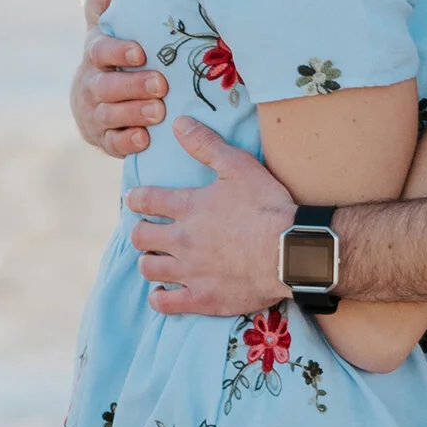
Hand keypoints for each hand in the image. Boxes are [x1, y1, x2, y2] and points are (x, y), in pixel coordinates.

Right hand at [71, 0, 166, 158]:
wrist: (90, 98)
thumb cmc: (109, 53)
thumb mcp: (105, 22)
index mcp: (95, 54)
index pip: (101, 51)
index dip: (118, 52)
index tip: (140, 51)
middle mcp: (90, 84)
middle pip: (106, 87)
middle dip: (133, 86)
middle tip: (161, 85)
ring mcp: (94, 114)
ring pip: (110, 116)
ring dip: (135, 113)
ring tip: (159, 111)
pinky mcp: (103, 138)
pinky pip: (112, 144)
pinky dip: (127, 142)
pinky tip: (145, 139)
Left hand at [129, 119, 296, 315]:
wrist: (291, 251)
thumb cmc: (267, 206)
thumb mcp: (239, 166)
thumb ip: (206, 145)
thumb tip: (178, 123)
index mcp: (188, 207)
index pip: (145, 201)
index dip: (136, 199)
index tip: (136, 200)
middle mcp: (181, 239)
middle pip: (140, 237)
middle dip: (140, 232)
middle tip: (148, 231)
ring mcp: (189, 271)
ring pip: (148, 269)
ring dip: (149, 262)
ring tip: (157, 259)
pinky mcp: (202, 298)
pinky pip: (165, 303)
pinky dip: (159, 298)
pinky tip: (163, 293)